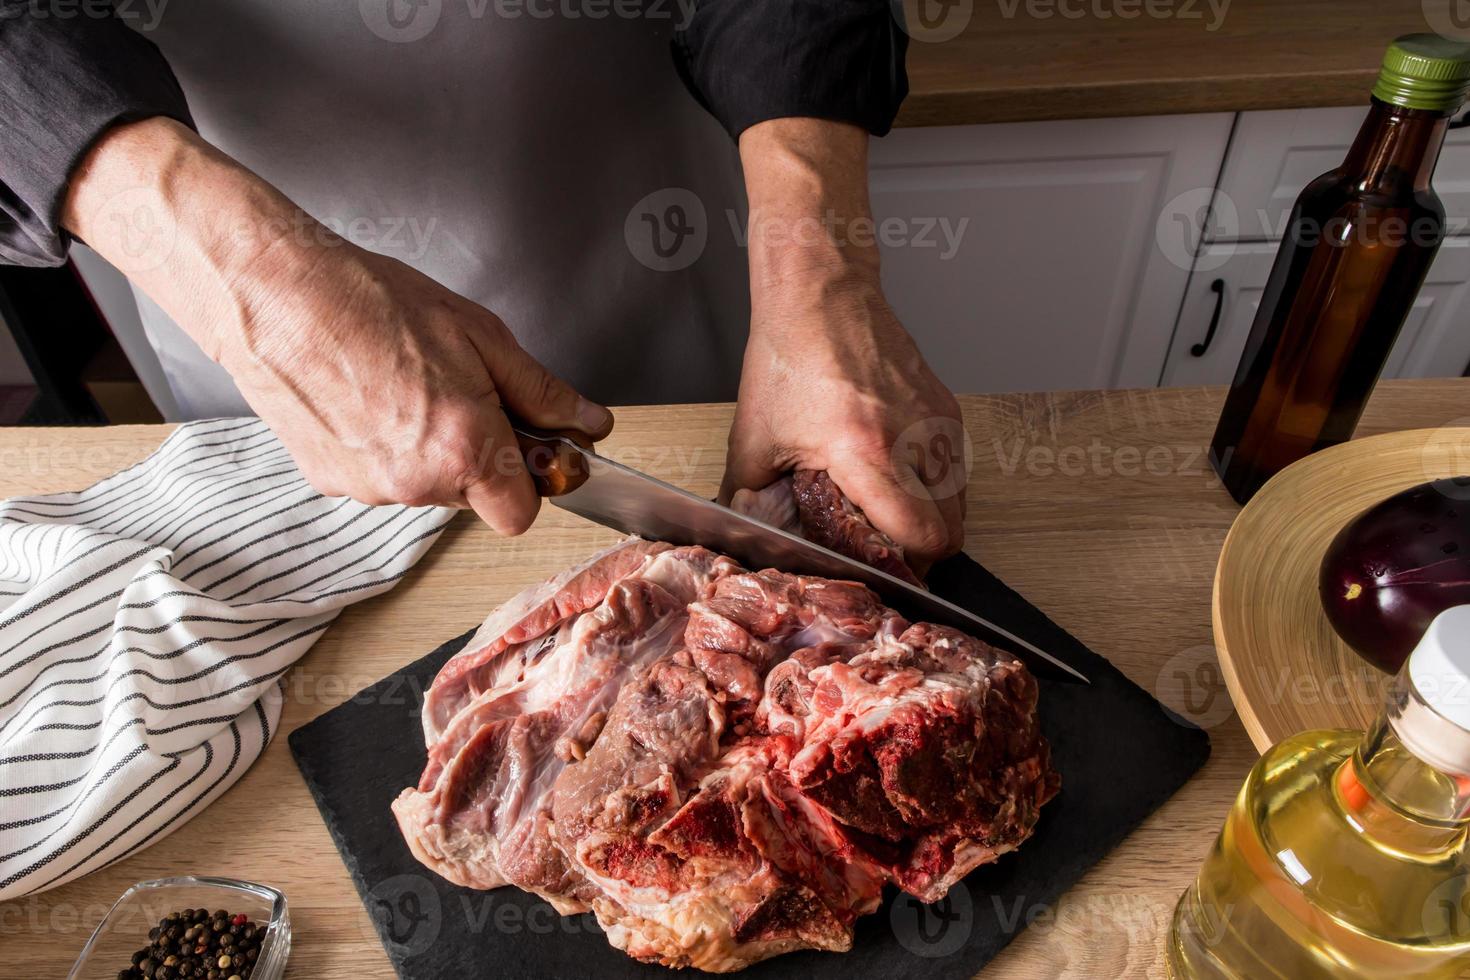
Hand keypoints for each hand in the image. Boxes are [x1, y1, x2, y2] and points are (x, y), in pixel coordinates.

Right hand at [62, 118, 611, 533]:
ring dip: (429, 448)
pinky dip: (384, 445)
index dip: (529, 479)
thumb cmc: (370, 302)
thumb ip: (543, 391)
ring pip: (425, 486)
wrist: (272, 294)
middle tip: (457, 388)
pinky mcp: (329, 480)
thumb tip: (588, 422)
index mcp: (464, 447)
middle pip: (472, 495)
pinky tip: (367, 394)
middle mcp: (416, 481)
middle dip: (478, 454)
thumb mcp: (480, 334)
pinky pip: (381, 475)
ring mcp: (368, 487)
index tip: (524, 444)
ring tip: (403, 383)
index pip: (521, 513)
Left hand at [722, 275, 965, 572]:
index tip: (885, 570)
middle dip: (925, 551)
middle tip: (890, 552)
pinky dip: (937, 483)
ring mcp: (935, 421)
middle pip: (952, 529)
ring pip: (960, 498)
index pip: (922, 536)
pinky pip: (955, 464)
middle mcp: (913, 440)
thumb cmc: (789, 357)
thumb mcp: (754, 438)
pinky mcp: (943, 405)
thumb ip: (748, 494)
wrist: (821, 295)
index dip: (909, 567)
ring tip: (893, 515)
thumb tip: (742, 529)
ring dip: (934, 517)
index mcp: (866, 453)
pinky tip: (900, 477)